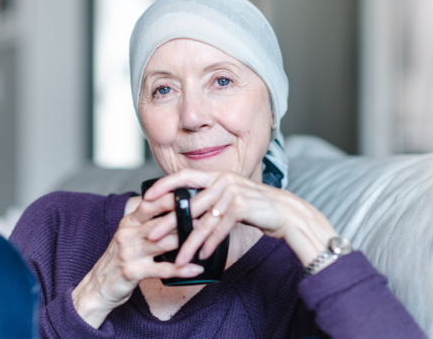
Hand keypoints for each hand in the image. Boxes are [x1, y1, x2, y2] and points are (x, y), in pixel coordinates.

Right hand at [71, 193, 203, 328]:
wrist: (98, 286)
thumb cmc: (119, 259)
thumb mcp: (129, 236)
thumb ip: (147, 223)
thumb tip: (174, 213)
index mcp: (129, 222)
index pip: (150, 204)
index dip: (170, 198)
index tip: (191, 194)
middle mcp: (127, 234)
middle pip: (161, 222)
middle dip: (185, 219)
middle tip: (207, 215)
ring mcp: (129, 252)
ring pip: (164, 243)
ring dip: (187, 241)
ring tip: (206, 238)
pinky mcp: (132, 271)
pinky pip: (162, 268)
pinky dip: (182, 269)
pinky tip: (196, 269)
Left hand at [143, 169, 337, 267]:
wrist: (286, 213)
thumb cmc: (255, 207)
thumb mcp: (229, 199)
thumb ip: (209, 201)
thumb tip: (185, 213)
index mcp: (216, 175)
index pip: (183, 177)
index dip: (163, 186)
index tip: (146, 198)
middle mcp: (222, 180)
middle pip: (188, 203)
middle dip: (168, 221)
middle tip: (151, 234)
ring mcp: (232, 192)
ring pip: (203, 221)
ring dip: (189, 242)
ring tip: (178, 257)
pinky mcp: (241, 206)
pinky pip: (219, 229)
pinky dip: (210, 245)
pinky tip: (202, 256)